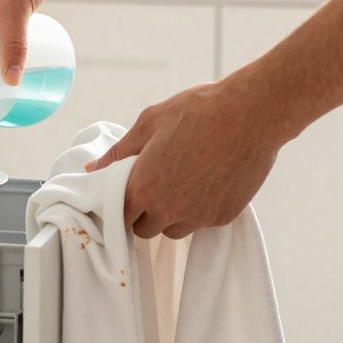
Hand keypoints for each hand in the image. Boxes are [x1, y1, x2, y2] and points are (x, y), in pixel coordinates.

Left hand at [84, 77, 293, 239]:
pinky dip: (199, 210)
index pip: (120, 217)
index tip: (129, 193)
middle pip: (145, 230)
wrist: (251, 114)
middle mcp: (170, 210)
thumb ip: (118, 152)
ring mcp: (199, 217)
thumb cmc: (197, 111)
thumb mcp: (149, 123)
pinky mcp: (224, 217)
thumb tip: (92, 169)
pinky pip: (202, 223)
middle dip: (145, 213)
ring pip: (174, 230)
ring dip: (172, 215)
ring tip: (182, 183)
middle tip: (155, 184)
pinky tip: (206, 182)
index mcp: (144, 188)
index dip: (122, 205)